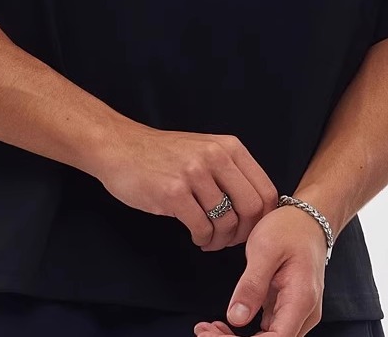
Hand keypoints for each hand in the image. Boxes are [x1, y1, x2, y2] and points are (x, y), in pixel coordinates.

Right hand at [93, 122, 277, 251]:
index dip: (263, 219)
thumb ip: (231, 171)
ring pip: (227, 223)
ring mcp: (194, 173)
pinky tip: (195, 236)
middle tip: (229, 240)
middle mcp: (215, 156)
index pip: (267, 191)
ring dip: (220, 241)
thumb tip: (258, 208)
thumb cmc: (164, 154)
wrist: (121, 147)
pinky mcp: (173, 192)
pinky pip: (202, 229)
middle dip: (244, 234)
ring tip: (209, 240)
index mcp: (229, 147)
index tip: (251, 229)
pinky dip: (203, 240)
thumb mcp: (206, 149)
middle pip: (252, 209)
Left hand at [193, 205, 327, 336]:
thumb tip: (236, 318)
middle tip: (203, 330)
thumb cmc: (289, 228)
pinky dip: (244, 331)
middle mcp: (304, 313)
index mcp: (301, 300)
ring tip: (208, 327)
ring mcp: (297, 313)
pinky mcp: (287, 310)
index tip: (212, 334)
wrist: (307, 219)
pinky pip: (267, 331)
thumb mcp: (265, 249)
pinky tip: (223, 324)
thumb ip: (251, 285)